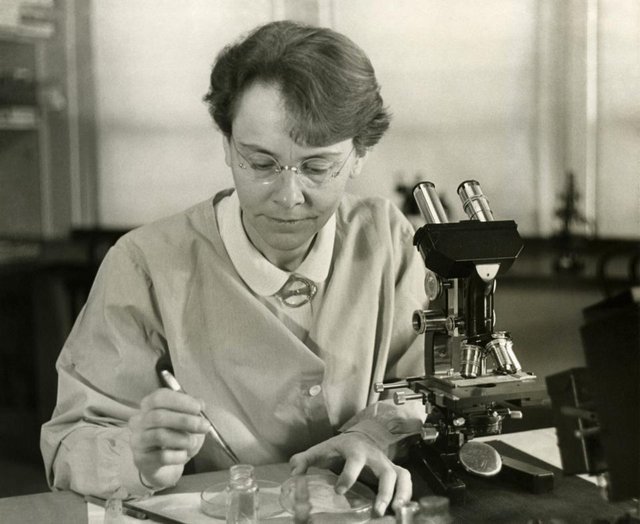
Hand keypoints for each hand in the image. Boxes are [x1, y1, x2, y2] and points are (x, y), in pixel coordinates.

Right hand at [128, 388, 210, 489]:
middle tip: (204, 426)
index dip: (180, 401)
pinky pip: (161, 456)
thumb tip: (199, 403)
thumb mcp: (187, 419)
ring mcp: (138, 441)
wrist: (167, 464)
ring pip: (159, 436)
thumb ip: (192, 409)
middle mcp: (139, 421)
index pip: (159, 398)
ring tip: (193, 442)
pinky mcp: (141, 459)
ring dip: (182, 439)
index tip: (199, 408)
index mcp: (149, 405)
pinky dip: (178, 455)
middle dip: (185, 420)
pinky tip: (184, 455)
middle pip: (158, 416)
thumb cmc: (177, 436)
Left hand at [289, 432, 411, 516]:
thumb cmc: (338, 448)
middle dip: (384, 491)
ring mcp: (386, 463)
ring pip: (400, 476)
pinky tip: (402, 509)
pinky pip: (406, 479)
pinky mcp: (394, 471)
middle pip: (385, 470)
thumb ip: (304, 460)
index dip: (348, 475)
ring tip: (396, 512)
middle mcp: (374, 456)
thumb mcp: (320, 450)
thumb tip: (294, 473)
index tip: (339, 490)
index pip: (354, 459)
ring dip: (401, 494)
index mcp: (354, 448)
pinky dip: (407, 493)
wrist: (358, 438)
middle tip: (378, 510)